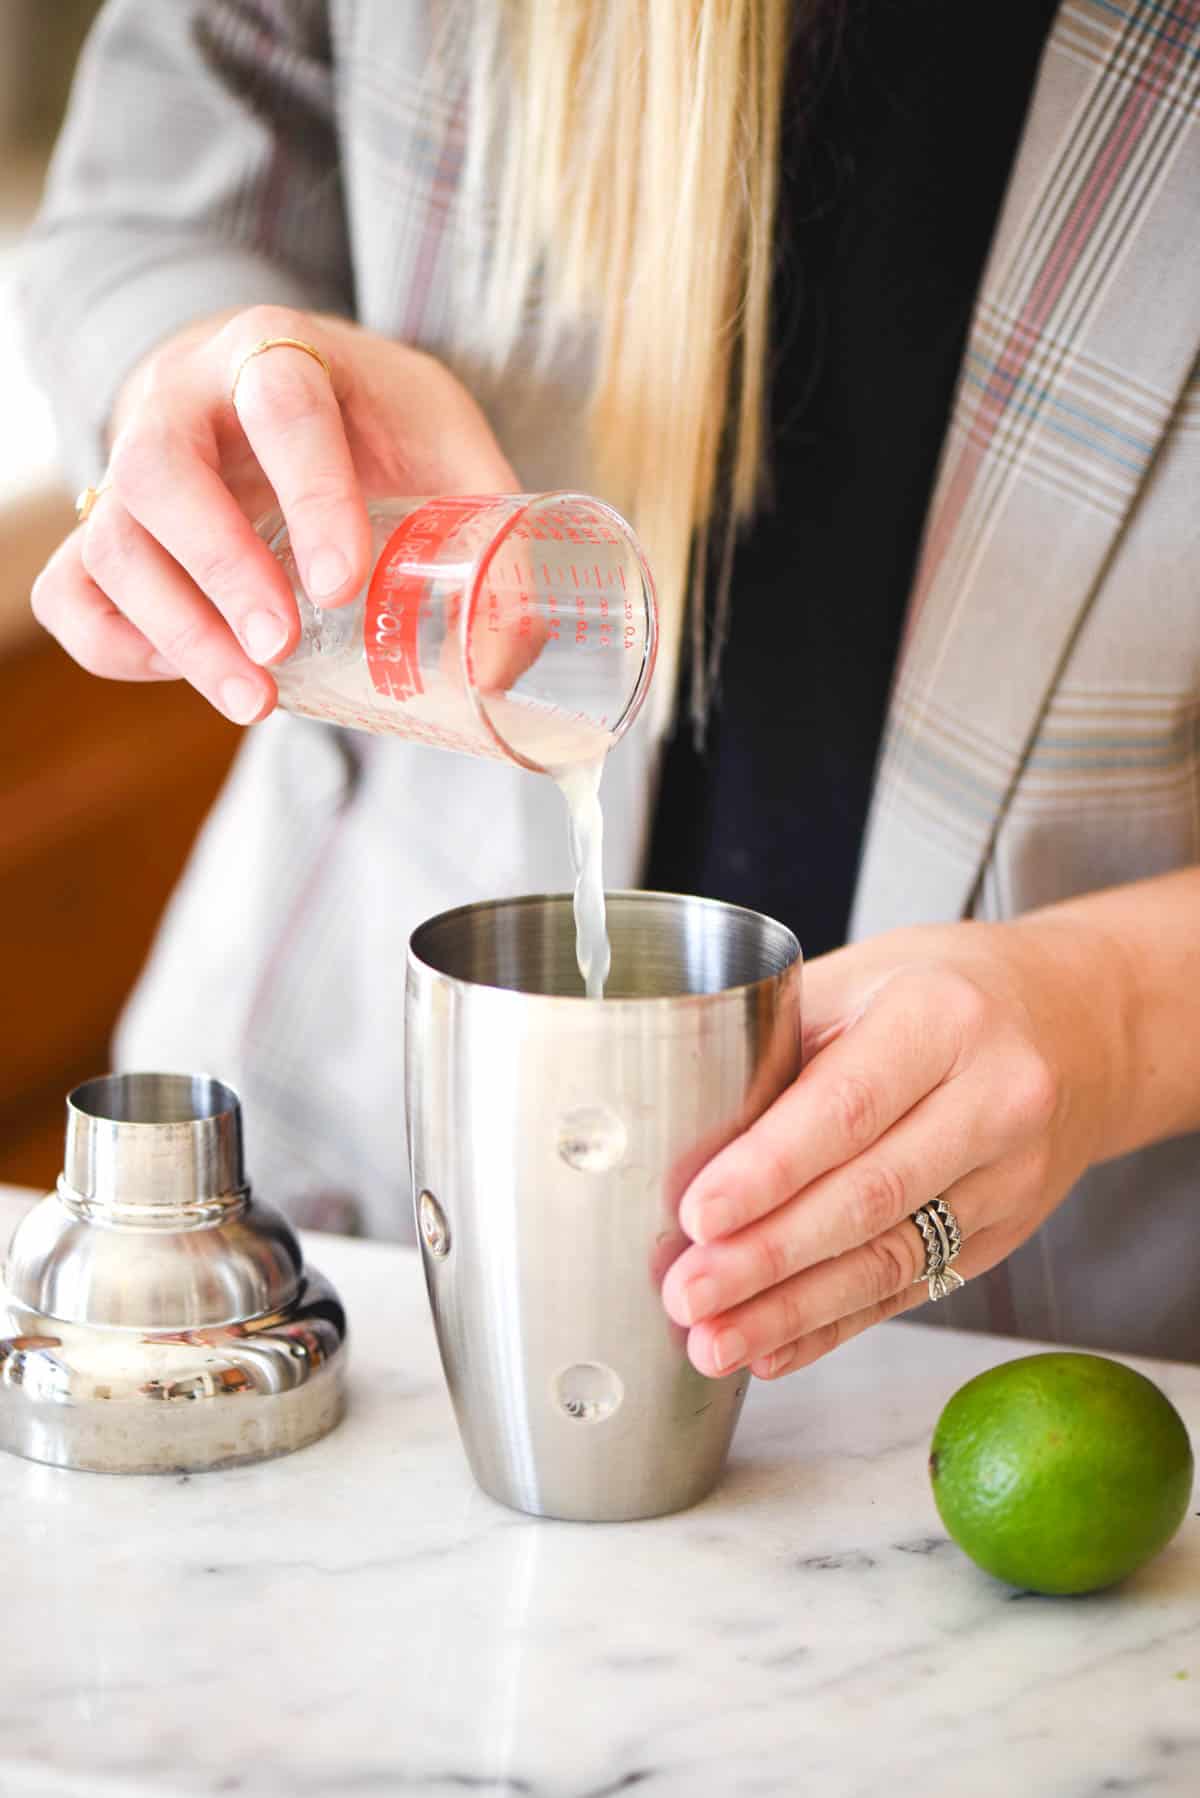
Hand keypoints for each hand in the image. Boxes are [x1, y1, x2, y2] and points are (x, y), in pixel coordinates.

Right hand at [30, 305, 516, 722]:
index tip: (341, 584)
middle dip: (220, 570)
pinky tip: (187, 674)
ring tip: (255, 700)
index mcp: (279, 354)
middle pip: (161, 473)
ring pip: (109, 540)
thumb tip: (523, 643)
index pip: (281, 405)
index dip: (309, 495)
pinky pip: (69, 591)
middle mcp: (184, 398)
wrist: (272, 382)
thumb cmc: (368, 417)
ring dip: (177, 631)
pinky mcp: (106, 529)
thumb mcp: (439, 434)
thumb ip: (486, 522)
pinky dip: (115, 645)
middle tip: (280, 648)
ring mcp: (129, 464)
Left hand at [661, 913, 1131, 1379]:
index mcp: (942, 1018)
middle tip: (687, 1294)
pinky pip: (912, 1290)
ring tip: (714, 1341)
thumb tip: (685, 1133)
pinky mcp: (1005, 1234)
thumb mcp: (864, 975)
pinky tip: (774, 1350)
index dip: (769, 1170)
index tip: (698, 1214)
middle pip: (868, 1197)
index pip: (846, 1108)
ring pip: (891, 1260)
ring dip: (793, 1312)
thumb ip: (780, 1040)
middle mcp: (992, 1100)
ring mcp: (1009, 1178)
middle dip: (767, 1257)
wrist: (1078, 1025)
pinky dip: (835, 1326)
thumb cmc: (945, 991)